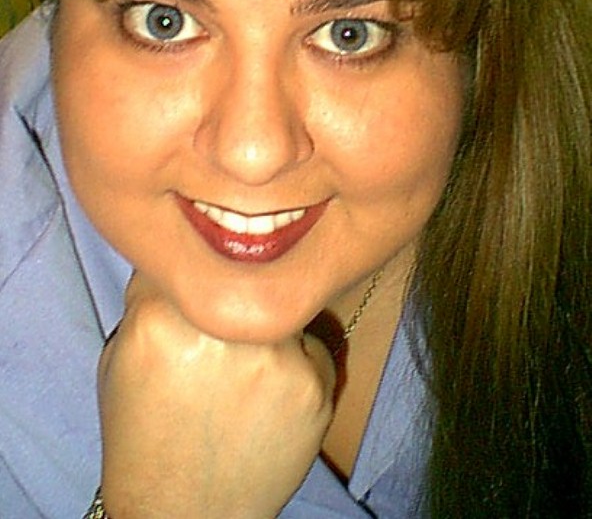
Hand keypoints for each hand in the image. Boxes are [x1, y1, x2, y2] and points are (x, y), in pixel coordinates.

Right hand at [98, 273, 335, 517]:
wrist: (184, 513)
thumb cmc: (143, 435)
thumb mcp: (119, 360)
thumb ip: (148, 301)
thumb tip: (184, 255)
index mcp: (161, 321)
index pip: (188, 256)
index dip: (191, 271)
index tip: (194, 288)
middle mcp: (223, 331)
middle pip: (237, 275)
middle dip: (231, 296)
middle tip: (223, 330)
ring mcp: (275, 356)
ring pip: (276, 305)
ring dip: (265, 324)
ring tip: (245, 369)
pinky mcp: (315, 382)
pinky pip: (309, 342)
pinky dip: (295, 358)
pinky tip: (271, 394)